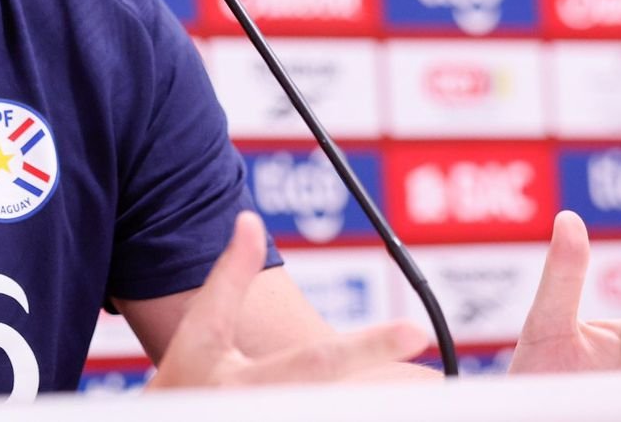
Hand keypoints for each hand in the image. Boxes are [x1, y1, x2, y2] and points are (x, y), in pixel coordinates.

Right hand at [149, 210, 429, 388]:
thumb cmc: (186, 384)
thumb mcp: (199, 332)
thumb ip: (227, 278)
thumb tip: (248, 220)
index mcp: (248, 386)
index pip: (318, 362)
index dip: (369, 346)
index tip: (415, 331)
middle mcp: (271, 413)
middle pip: (352, 403)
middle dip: (397, 390)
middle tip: (434, 373)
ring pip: (354, 413)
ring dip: (388, 402)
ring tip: (430, 394)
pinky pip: (342, 416)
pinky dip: (370, 406)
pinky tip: (394, 400)